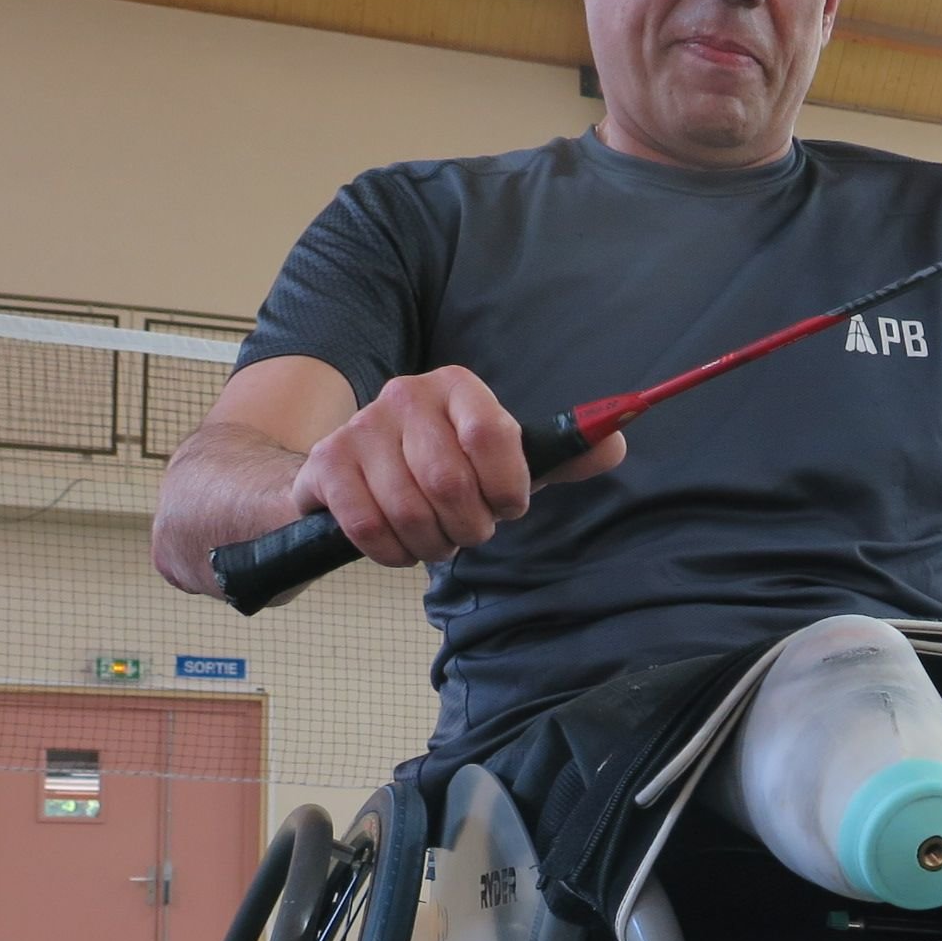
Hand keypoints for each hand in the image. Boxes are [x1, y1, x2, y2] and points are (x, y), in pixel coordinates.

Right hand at [290, 366, 624, 566]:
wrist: (357, 474)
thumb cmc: (447, 469)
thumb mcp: (508, 462)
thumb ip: (561, 456)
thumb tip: (615, 442)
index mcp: (458, 388)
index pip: (493, 436)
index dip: (506, 488)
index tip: (506, 505)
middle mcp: (405, 395)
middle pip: (449, 483)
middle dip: (468, 527)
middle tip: (468, 531)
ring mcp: (360, 428)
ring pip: (409, 512)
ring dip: (431, 544)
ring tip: (435, 538)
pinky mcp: (325, 466)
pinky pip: (368, 528)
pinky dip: (393, 552)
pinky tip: (400, 545)